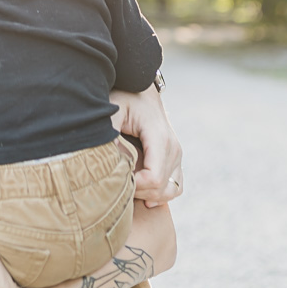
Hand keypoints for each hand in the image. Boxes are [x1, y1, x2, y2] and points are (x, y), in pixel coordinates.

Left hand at [111, 85, 182, 206]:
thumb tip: (111, 162)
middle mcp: (173, 148)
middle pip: (160, 187)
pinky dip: (161, 194)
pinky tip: (144, 196)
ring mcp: (177, 154)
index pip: (154, 178)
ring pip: (170, 190)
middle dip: (137, 191)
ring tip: (128, 187)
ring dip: (149, 195)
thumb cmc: (124, 99)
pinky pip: (176, 186)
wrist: (141, 91)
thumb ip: (109, 134)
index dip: (134, 186)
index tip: (116, 180)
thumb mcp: (112, 111)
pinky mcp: (176, 159)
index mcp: (159, 137)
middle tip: (116, 183)